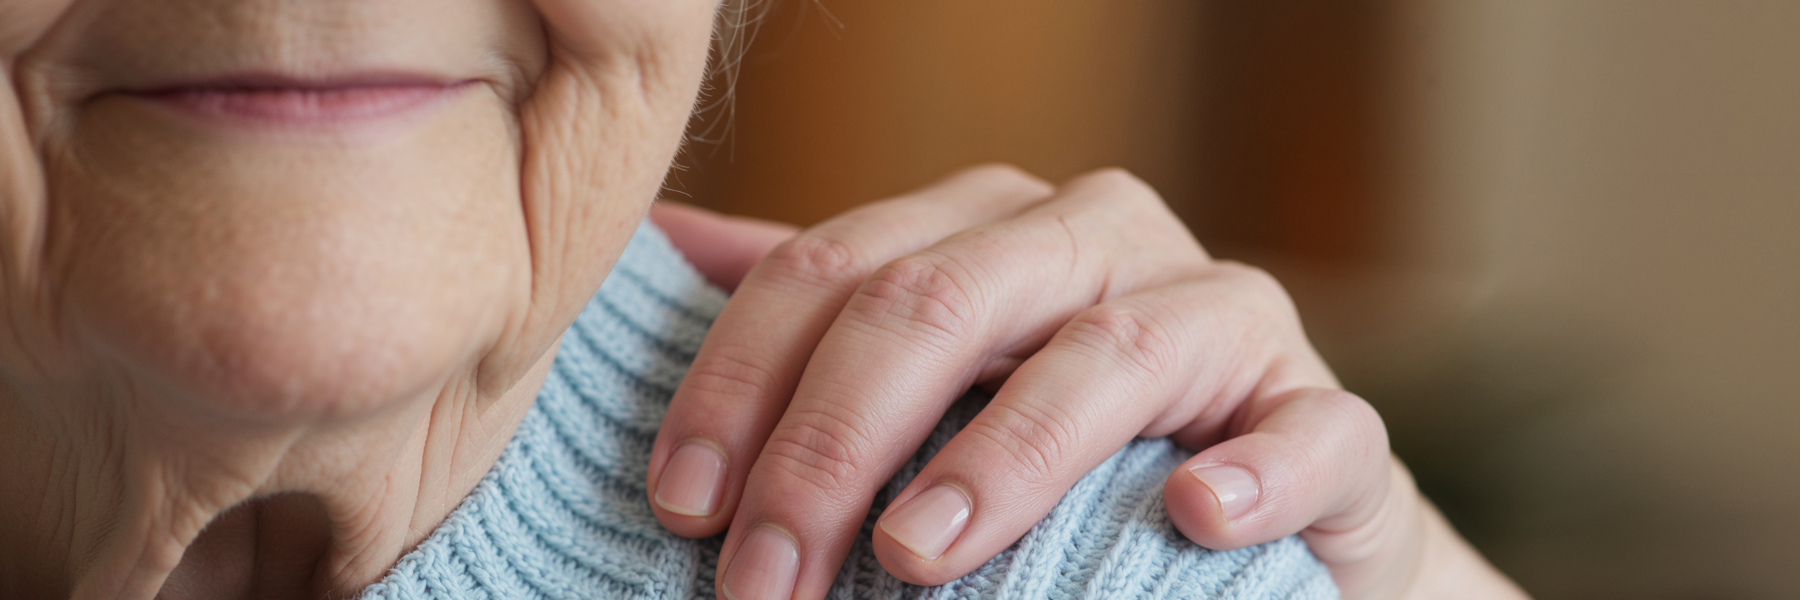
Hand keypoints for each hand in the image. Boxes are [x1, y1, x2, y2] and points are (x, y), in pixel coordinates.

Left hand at [648, 165, 1526, 599]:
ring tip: (918, 556)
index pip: (835, 269)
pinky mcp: (1331, 417)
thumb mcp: (932, 373)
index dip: (741, 384)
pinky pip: (1308, 429)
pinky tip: (1193, 515)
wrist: (1263, 510)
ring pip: (1107, 352)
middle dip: (834, 448)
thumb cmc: (1065, 450)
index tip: (682, 507)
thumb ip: (819, 311)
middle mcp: (1103, 240)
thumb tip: (664, 243)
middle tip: (764, 583)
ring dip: (1002, 459)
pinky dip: (1252, 472)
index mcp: (990, 225)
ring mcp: (1225, 319)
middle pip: (944, 304)